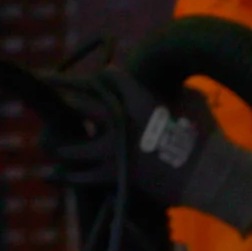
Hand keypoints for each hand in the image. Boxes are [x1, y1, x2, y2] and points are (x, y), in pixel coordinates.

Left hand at [57, 70, 251, 233]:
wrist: (208, 173)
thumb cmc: (205, 134)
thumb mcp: (190, 99)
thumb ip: (165, 90)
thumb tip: (156, 86)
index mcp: (140, 99)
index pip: (110, 78)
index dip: (102, 75)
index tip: (95, 73)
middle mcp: (121, 121)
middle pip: (80, 102)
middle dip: (60, 89)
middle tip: (43, 81)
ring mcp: (114, 151)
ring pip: (73, 146)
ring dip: (60, 142)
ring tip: (47, 140)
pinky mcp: (114, 175)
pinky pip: (81, 177)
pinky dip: (66, 176)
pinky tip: (52, 174)